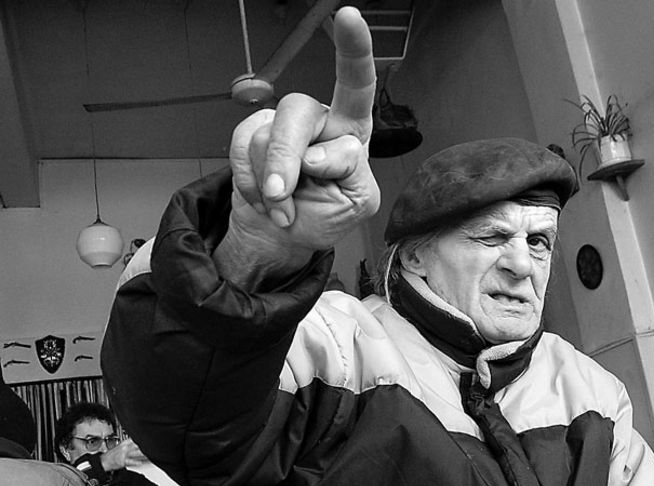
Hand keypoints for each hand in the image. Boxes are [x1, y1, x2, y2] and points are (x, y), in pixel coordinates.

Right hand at [100, 438, 148, 471]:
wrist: (102, 461)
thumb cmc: (112, 454)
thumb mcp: (121, 445)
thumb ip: (130, 443)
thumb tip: (140, 441)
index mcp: (125, 442)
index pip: (136, 439)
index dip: (144, 440)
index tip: (152, 440)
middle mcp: (125, 447)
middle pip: (137, 446)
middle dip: (146, 446)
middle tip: (154, 447)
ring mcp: (124, 455)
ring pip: (136, 453)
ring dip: (144, 454)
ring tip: (151, 454)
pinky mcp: (122, 462)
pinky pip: (131, 461)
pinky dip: (136, 462)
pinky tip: (141, 462)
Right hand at [228, 6, 378, 252]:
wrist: (282, 237)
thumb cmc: (325, 216)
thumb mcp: (356, 202)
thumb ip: (347, 172)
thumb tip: (313, 155)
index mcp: (352, 131)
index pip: (356, 85)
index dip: (354, 50)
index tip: (348, 17)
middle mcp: (318, 120)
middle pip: (297, 110)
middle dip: (284, 157)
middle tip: (282, 195)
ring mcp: (282, 126)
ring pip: (265, 133)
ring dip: (269, 182)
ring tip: (282, 205)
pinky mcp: (251, 134)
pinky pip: (240, 146)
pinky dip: (250, 182)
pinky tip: (264, 198)